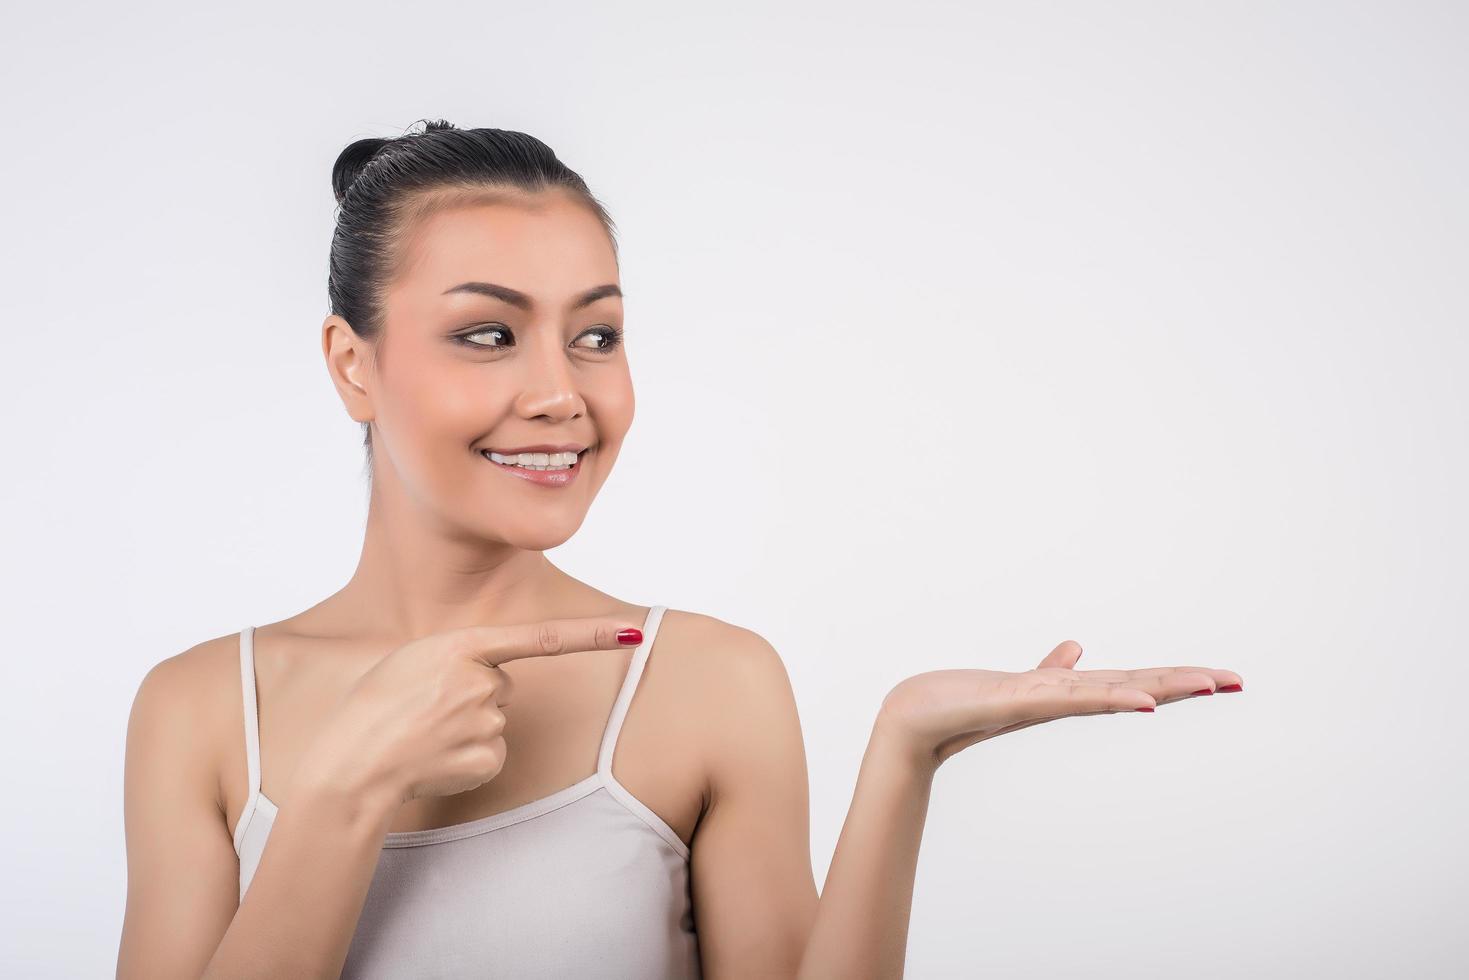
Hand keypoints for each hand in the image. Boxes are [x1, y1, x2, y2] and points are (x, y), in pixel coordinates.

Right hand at [295, 616, 644, 806]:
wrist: (353, 766)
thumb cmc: (373, 709)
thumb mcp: (411, 661)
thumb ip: (458, 658)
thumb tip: (495, 678)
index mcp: (460, 646)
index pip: (542, 637)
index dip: (593, 635)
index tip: (635, 631)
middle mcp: (481, 681)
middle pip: (502, 683)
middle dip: (474, 693)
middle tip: (428, 709)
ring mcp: (487, 723)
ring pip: (495, 719)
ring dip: (468, 725)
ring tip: (425, 734)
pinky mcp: (489, 759)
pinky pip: (493, 753)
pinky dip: (469, 758)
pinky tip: (437, 759)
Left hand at [875, 641, 1243, 770]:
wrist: (915, 718)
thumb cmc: (961, 702)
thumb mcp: (1015, 680)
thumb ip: (1050, 668)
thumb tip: (1074, 648)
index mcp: (1066, 691)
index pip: (1131, 681)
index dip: (1174, 678)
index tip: (1222, 677)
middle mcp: (1062, 698)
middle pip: (1136, 686)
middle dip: (1185, 683)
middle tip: (1237, 680)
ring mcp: (1044, 701)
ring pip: (1114, 692)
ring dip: (1162, 689)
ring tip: (1207, 683)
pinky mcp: (1019, 701)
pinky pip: (1072, 699)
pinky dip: (1109, 700)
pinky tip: (1140, 703)